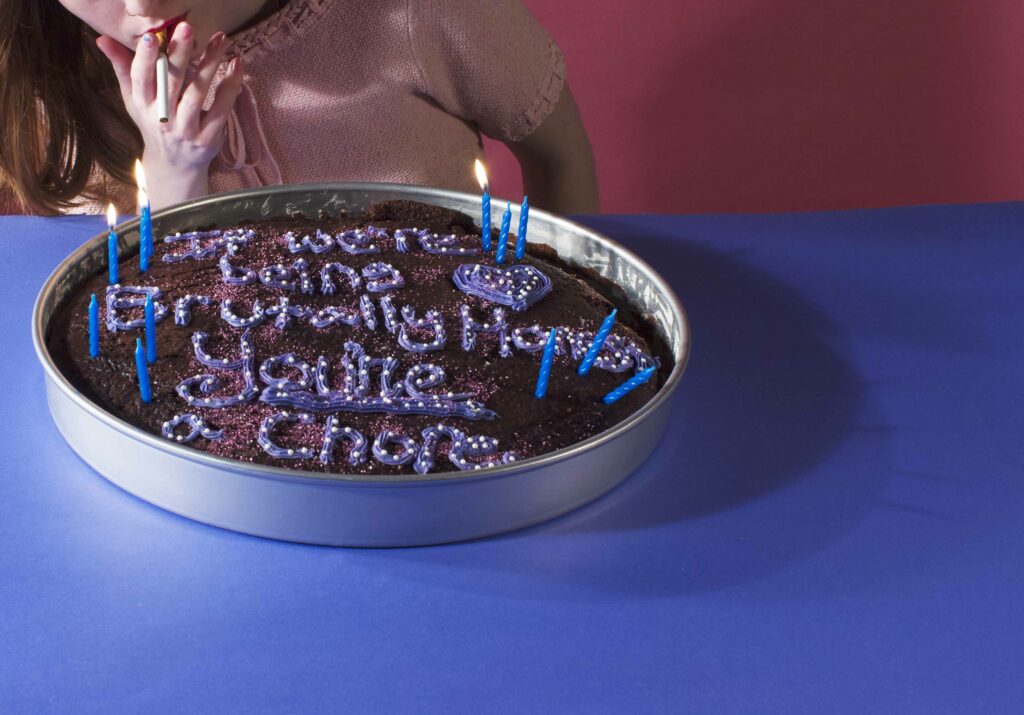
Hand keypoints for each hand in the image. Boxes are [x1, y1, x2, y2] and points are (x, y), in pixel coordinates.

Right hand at [96, 24, 244, 205]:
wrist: (174, 165)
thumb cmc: (153, 123)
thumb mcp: (134, 99)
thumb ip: (123, 68)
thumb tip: (102, 39)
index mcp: (142, 105)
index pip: (141, 79)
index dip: (145, 59)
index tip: (152, 36)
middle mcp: (162, 118)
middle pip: (171, 83)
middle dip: (179, 54)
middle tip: (187, 28)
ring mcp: (186, 130)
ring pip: (197, 93)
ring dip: (209, 64)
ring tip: (220, 40)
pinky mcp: (208, 138)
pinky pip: (221, 109)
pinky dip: (230, 86)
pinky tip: (237, 65)